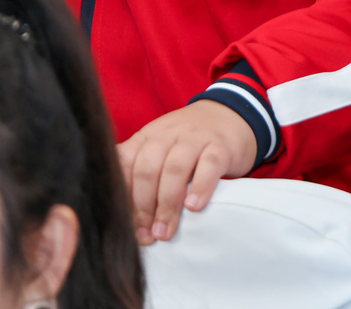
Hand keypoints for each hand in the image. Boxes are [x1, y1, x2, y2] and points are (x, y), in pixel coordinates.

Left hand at [117, 101, 256, 244]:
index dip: (122, 197)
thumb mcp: (159, 147)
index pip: (124, 164)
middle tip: (146, 236)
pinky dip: (200, 187)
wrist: (229, 115)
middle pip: (147, 169)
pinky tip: (193, 207)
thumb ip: (140, 170)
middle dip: (143, 207)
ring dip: (167, 204)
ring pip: (174, 169)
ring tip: (165, 231)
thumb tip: (121, 211)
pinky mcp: (220, 146)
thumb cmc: (188, 141)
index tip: (126, 226)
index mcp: (145, 137)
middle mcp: (166, 135)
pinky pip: (208, 165)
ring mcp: (193, 139)